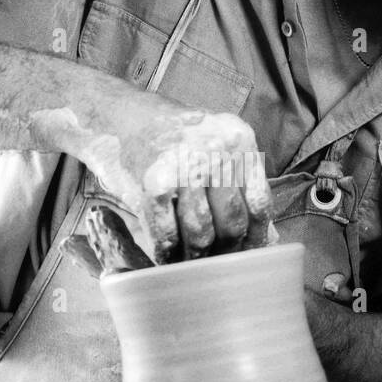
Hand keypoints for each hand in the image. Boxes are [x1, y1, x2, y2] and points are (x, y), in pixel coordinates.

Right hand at [75, 92, 273, 262]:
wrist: (115, 117)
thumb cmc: (168, 136)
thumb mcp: (213, 145)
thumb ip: (239, 184)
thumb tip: (266, 236)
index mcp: (237, 138)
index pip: (259, 202)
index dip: (256, 236)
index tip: (251, 254)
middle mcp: (213, 148)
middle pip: (232, 222)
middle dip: (225, 251)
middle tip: (218, 265)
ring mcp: (182, 165)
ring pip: (200, 234)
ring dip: (195, 257)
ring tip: (191, 263)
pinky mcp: (152, 183)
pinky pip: (167, 236)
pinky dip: (167, 253)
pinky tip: (166, 256)